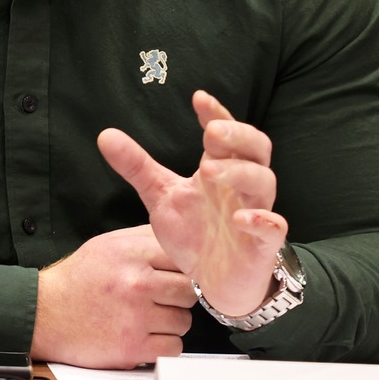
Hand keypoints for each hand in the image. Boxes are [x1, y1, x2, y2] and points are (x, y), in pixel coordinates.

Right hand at [32, 224, 195, 367]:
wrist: (45, 314)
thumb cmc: (77, 280)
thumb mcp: (108, 244)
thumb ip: (145, 238)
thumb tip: (179, 237)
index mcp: (132, 254)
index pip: (185, 260)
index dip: (183, 269)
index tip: (175, 276)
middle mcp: (136, 284)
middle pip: (189, 292)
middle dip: (179, 296)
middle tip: (161, 298)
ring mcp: (136, 318)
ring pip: (184, 321)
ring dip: (171, 322)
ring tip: (148, 316)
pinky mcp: (133, 347)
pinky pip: (173, 347)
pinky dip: (163, 344)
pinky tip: (146, 334)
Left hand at [96, 90, 286, 319]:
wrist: (215, 282)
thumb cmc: (195, 232)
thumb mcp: (160, 195)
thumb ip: (136, 166)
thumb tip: (105, 134)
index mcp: (220, 168)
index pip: (226, 133)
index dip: (216, 114)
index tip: (199, 98)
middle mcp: (241, 186)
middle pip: (256, 149)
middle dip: (237, 136)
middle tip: (211, 131)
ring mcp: (255, 213)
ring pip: (264, 181)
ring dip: (241, 172)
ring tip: (209, 169)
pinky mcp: (262, 245)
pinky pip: (274, 228)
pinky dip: (262, 220)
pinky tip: (242, 218)